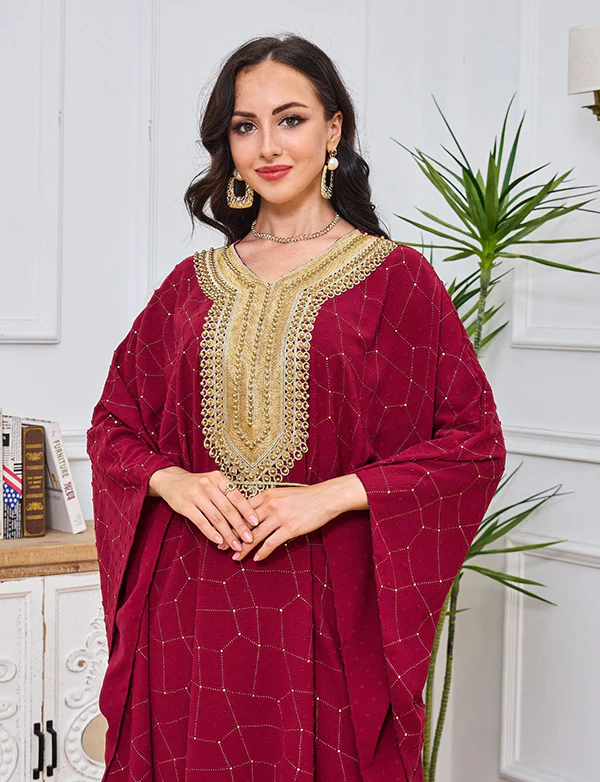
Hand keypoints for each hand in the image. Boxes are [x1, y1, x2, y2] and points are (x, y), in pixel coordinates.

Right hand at [148, 467, 258, 551]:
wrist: (172, 481)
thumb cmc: (199, 485)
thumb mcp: (214, 483)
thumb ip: (227, 495)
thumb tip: (246, 516)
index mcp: (219, 478)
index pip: (236, 496)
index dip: (247, 511)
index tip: (256, 523)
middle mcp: (208, 485)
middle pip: (228, 509)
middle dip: (240, 526)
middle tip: (249, 539)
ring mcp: (196, 495)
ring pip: (216, 518)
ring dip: (228, 534)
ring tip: (236, 545)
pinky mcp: (186, 506)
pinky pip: (202, 523)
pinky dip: (212, 533)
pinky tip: (220, 541)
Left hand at [226, 483, 340, 562]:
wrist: (325, 497)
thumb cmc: (305, 496)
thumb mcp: (282, 493)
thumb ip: (267, 501)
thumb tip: (253, 513)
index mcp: (266, 494)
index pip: (242, 508)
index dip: (230, 520)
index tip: (221, 529)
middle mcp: (270, 504)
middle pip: (245, 523)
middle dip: (232, 536)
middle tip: (222, 546)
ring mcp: (279, 517)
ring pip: (255, 535)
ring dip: (244, 548)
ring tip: (236, 557)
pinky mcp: (290, 528)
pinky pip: (271, 543)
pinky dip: (262, 552)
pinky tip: (257, 559)